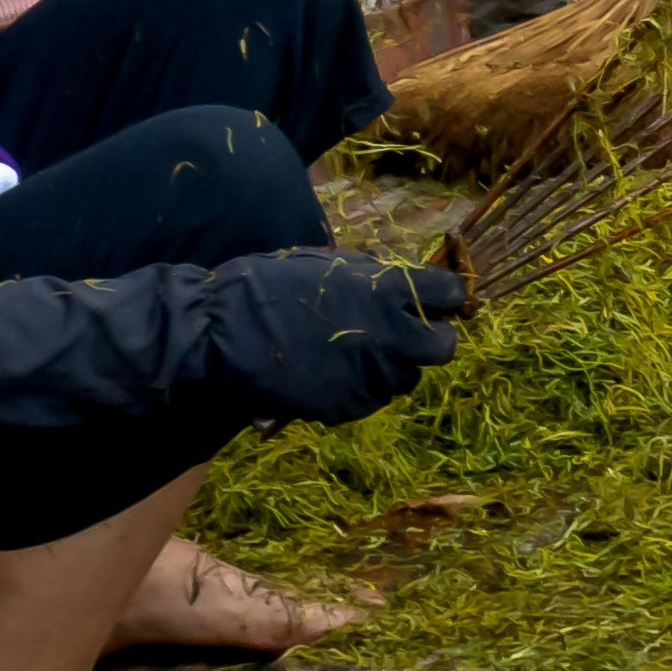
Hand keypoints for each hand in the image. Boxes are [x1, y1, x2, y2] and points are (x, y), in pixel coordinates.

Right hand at [187, 252, 468, 425]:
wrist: (221, 333)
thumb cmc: (269, 286)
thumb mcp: (329, 264)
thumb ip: (372, 276)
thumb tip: (400, 281)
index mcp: (387, 291)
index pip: (450, 293)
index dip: (444, 297)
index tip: (435, 299)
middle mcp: (390, 336)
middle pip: (444, 348)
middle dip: (429, 340)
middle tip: (405, 335)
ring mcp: (370, 376)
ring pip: (408, 378)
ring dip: (393, 367)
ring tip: (357, 355)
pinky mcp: (347, 406)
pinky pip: (372, 399)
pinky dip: (361, 389)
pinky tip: (332, 374)